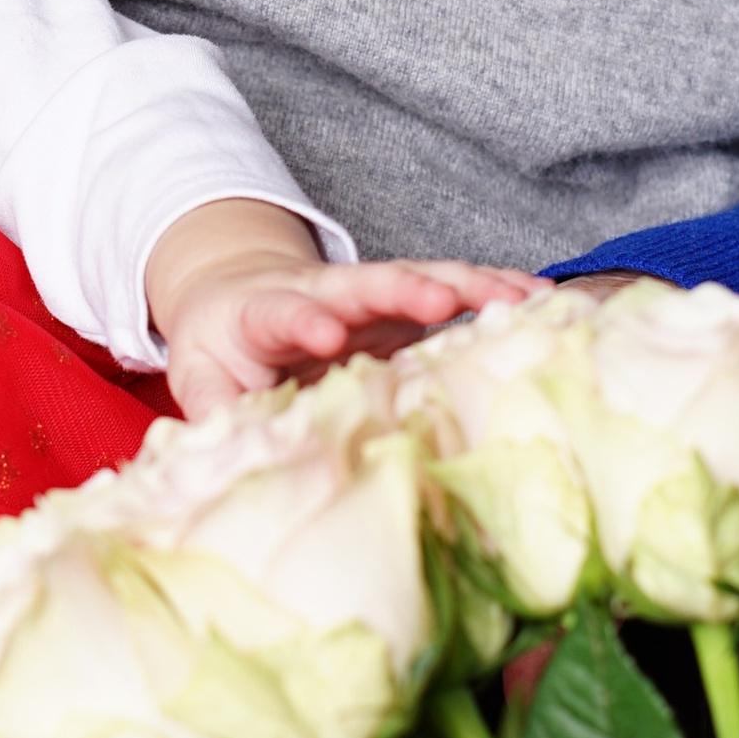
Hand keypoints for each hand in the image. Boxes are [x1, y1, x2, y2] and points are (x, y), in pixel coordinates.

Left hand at [145, 199, 538, 416]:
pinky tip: (536, 296)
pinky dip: (492, 290)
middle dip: (403, 289)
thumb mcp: (202, 380)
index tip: (325, 333)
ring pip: (420, 278)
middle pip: (365, 282)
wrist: (238, 294)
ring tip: (520, 296)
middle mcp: (325, 292)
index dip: (306, 318)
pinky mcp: (403, 303)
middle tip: (439, 299)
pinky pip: (452, 289)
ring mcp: (369, 294)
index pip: (285, 311)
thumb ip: (216, 413)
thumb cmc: (222, 346)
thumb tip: (233, 459)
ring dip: (468, 285)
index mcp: (266, 311)